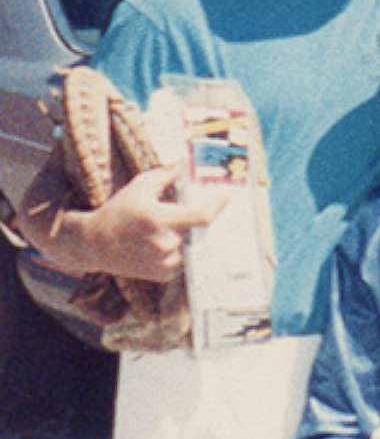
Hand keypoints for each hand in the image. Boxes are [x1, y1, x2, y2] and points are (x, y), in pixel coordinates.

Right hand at [83, 168, 226, 280]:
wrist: (93, 243)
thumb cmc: (119, 209)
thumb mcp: (141, 185)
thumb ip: (168, 174)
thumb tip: (189, 163)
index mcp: (157, 218)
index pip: (201, 216)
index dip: (218, 206)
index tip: (227, 196)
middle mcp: (162, 243)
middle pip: (198, 230)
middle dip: (199, 220)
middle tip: (200, 211)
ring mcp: (162, 262)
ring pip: (192, 245)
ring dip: (188, 236)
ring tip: (171, 229)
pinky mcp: (162, 275)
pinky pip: (184, 260)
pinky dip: (180, 250)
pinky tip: (164, 242)